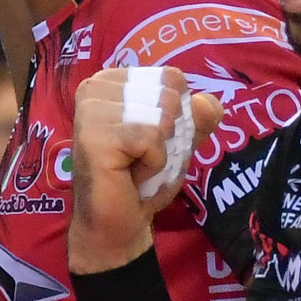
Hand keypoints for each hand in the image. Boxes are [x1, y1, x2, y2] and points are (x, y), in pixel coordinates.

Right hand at [67, 67, 220, 272]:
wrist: (118, 223)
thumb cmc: (143, 177)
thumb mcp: (179, 140)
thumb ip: (198, 116)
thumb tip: (209, 103)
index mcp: (112, 80)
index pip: (172, 78)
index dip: (177, 116)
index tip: (149, 141)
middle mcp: (95, 87)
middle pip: (169, 95)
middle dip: (170, 136)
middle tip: (141, 158)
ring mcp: (91, 111)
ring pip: (163, 117)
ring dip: (161, 152)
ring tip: (135, 166)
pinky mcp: (94, 136)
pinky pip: (152, 140)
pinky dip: (153, 165)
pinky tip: (130, 175)